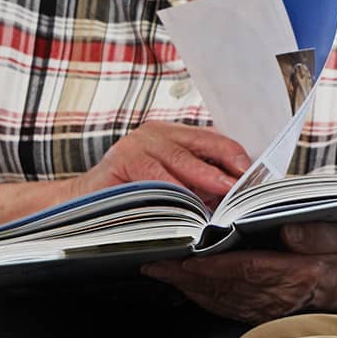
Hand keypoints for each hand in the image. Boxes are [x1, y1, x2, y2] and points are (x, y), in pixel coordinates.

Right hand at [77, 121, 250, 206]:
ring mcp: (136, 144)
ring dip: (205, 179)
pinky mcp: (120, 161)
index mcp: (170, 134)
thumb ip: (197, 181)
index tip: (255, 170)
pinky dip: (174, 191)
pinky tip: (190, 204)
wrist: (81, 204)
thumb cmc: (131, 197)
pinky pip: (154, 177)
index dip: (234, 154)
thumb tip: (235, 192)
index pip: (211, 139)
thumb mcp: (170, 184)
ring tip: (226, 193)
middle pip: (200, 145)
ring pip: (179, 160)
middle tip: (245, 182)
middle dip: (226, 165)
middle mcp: (154, 133)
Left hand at [142, 223, 336, 323]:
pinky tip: (181, 284)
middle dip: (187, 275)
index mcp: (298, 273)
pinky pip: (222, 307)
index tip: (188, 257)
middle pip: (225, 286)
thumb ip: (315, 233)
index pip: (249, 269)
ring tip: (158, 269)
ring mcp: (265, 309)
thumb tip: (288, 229)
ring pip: (218, 298)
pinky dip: (198, 295)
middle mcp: (278, 296)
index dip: (216, 265)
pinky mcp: (256, 314)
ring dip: (185, 286)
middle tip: (154, 260)